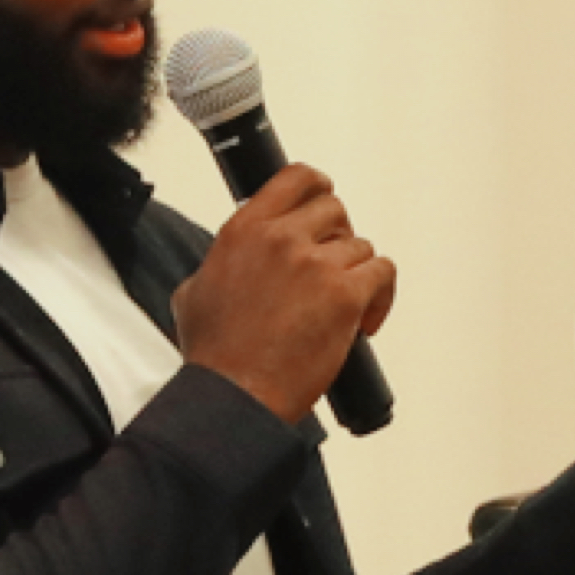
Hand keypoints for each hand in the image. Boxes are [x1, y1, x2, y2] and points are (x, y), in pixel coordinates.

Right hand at [168, 160, 399, 426]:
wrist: (234, 395)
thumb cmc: (215, 356)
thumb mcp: (193, 293)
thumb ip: (218, 264)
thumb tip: (229, 263)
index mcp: (243, 231)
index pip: (294, 178)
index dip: (317, 186)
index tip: (323, 198)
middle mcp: (280, 239)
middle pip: (334, 210)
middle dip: (338, 238)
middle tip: (332, 270)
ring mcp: (315, 265)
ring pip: (360, 247)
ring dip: (356, 275)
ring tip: (343, 309)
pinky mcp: (345, 295)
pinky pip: (382, 272)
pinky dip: (381, 296)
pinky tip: (364, 322)